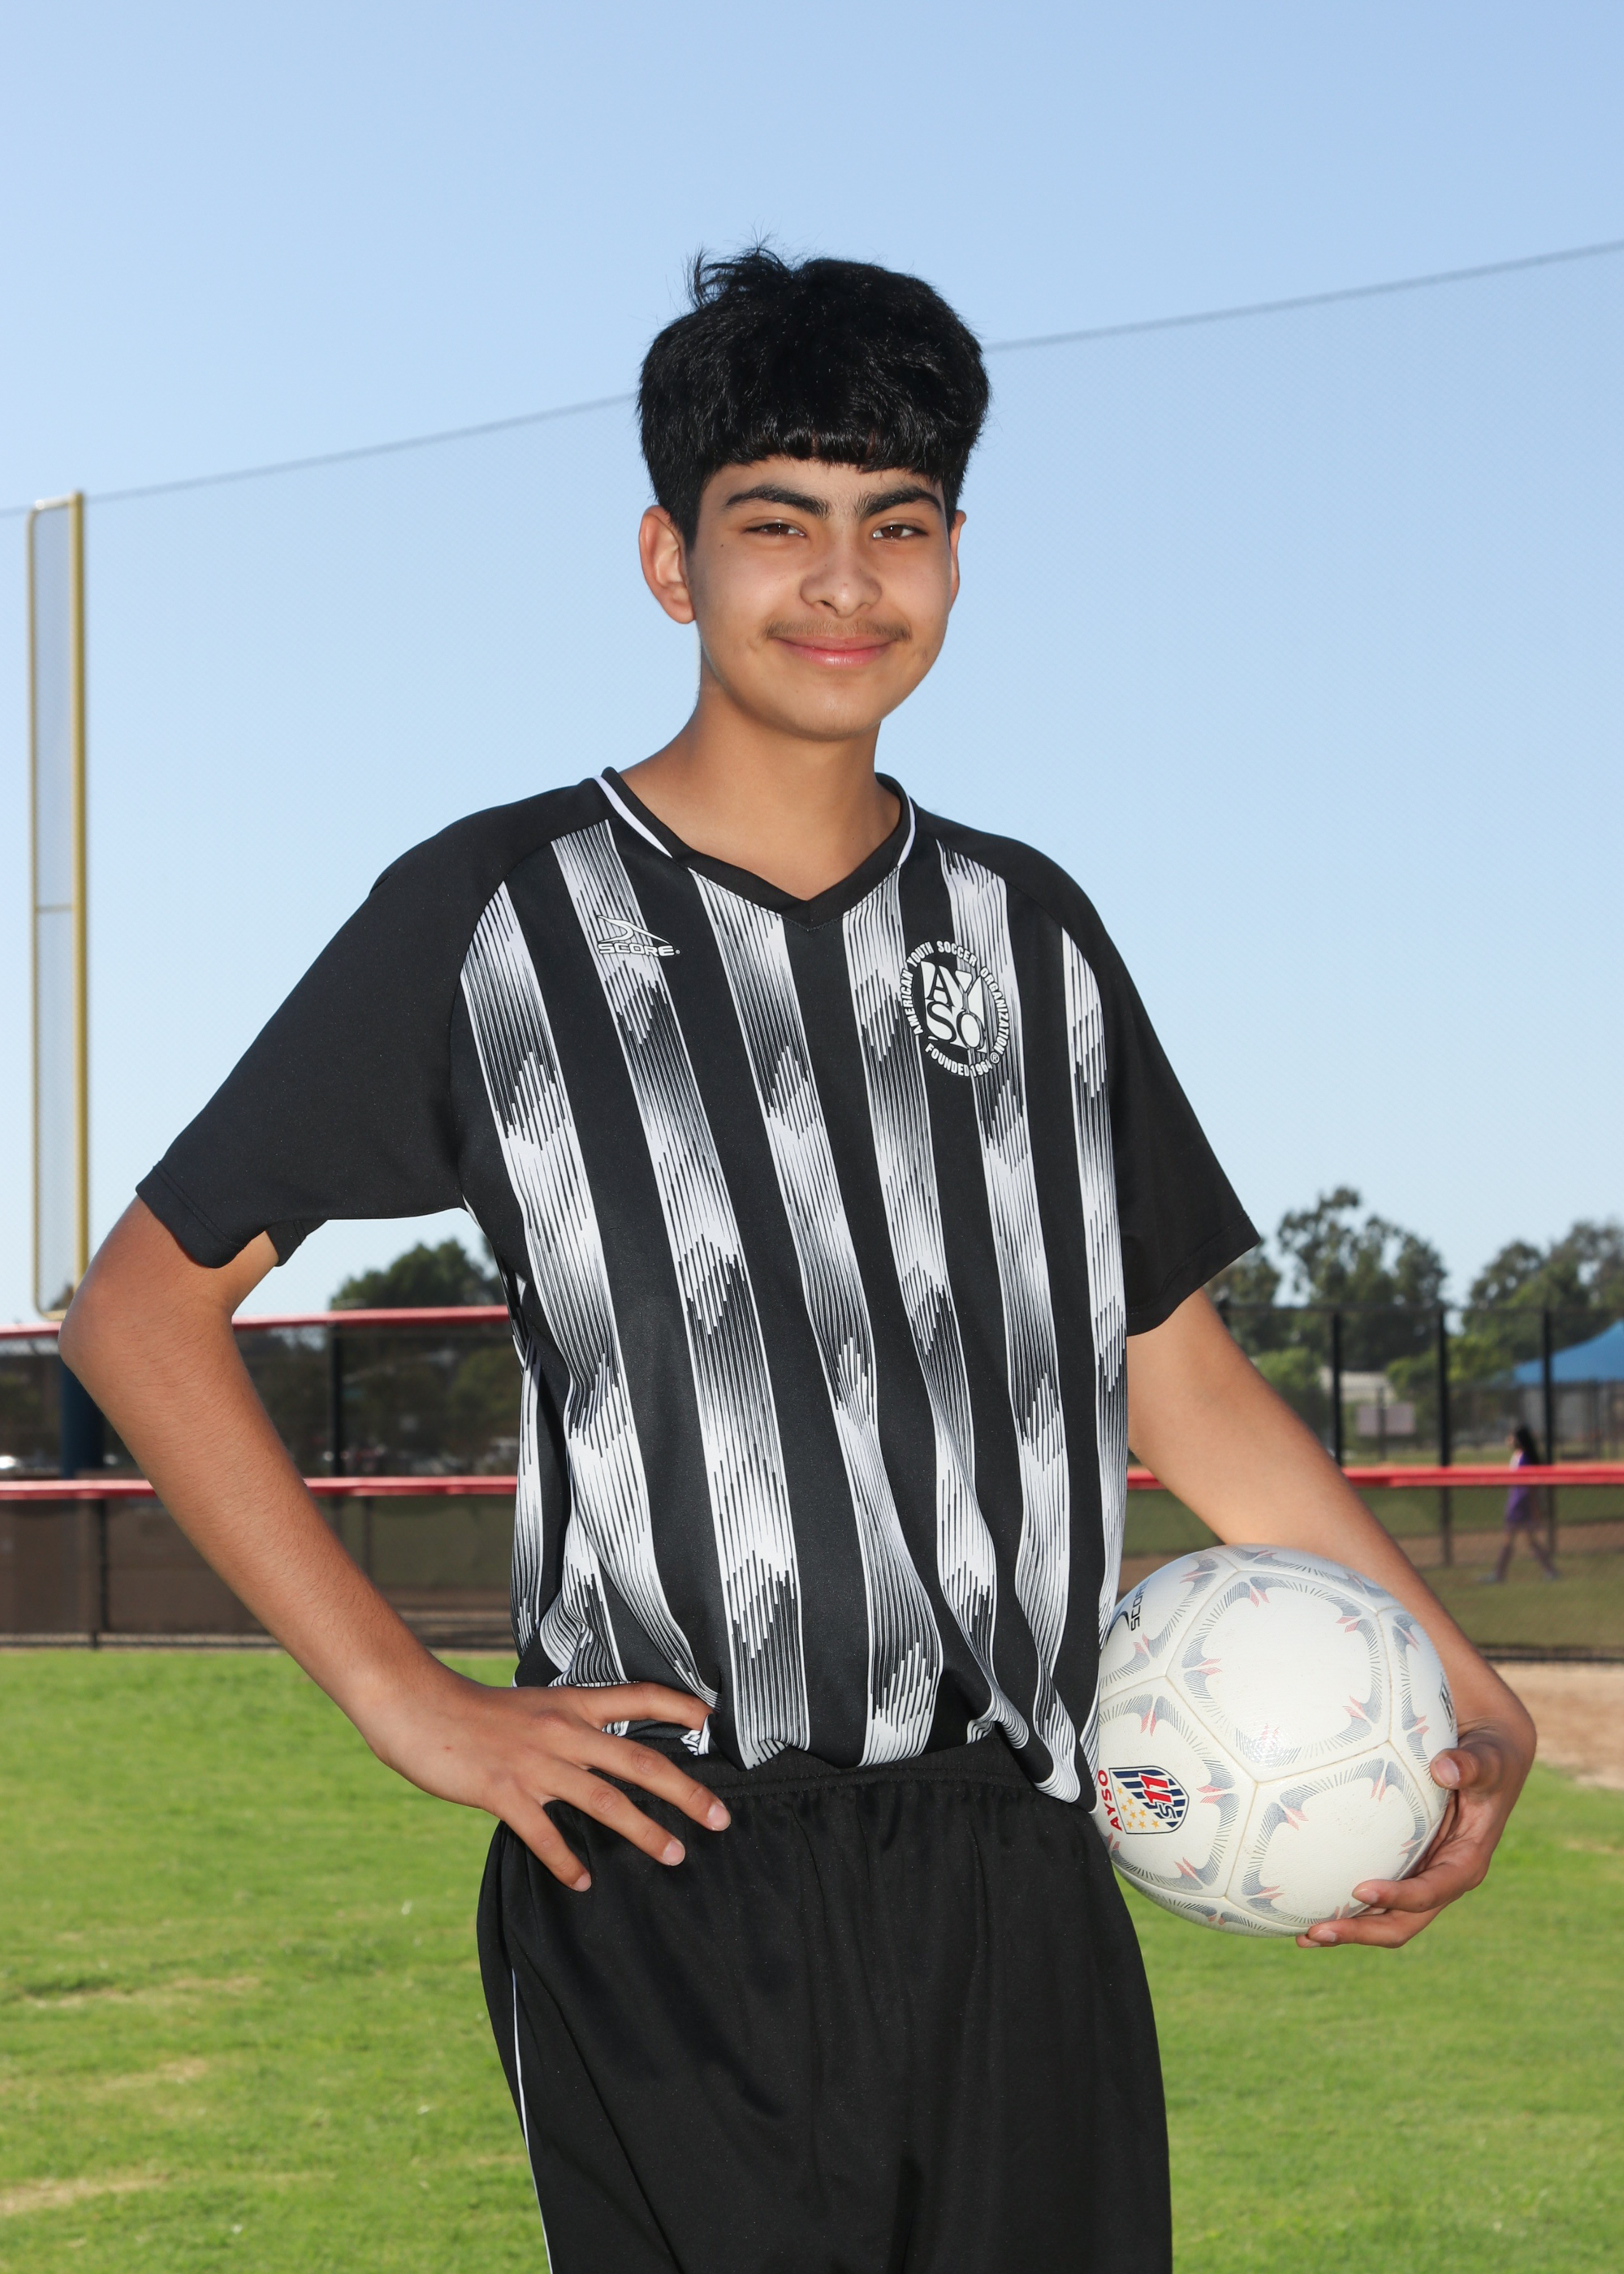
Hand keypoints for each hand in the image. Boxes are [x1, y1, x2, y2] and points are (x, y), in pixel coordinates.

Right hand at [365, 1669, 729, 1891]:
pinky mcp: (503, 1791)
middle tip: (719, 1817)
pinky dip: (565, 1860)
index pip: (636, 1698)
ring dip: (644, 1830)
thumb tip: (591, 1747)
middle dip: (684, 1791)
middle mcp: (562, 1731)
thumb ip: (563, 1725)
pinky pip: (544, 1833)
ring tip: (673, 1854)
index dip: (676, 1707)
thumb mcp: (529, 1706)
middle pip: (637, 1761)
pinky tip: (582, 1881)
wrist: (417, 1704)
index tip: (708, 1720)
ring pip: (604, 1800)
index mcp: (569, 1705)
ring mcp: (535, 1763)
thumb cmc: (471, 1709)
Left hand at [1296, 1710, 1535, 1948]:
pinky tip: (1301, 1901)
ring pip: (1380, 1916)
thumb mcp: (1487, 1760)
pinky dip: (1339, 1899)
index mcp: (1465, 1864)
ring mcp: (1418, 1876)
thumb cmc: (1487, 1757)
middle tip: (1316, 1931)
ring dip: (1344, 1927)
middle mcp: (1440, 1880)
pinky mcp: (1400, 1866)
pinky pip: (1369, 1892)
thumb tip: (1444, 1769)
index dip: (1399, 1897)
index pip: (1432, 1891)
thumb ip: (1470, 1766)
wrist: (1484, 1755)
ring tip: (1301, 1934)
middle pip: (1401, 1922)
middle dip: (1361, 1932)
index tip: (1361, 1889)